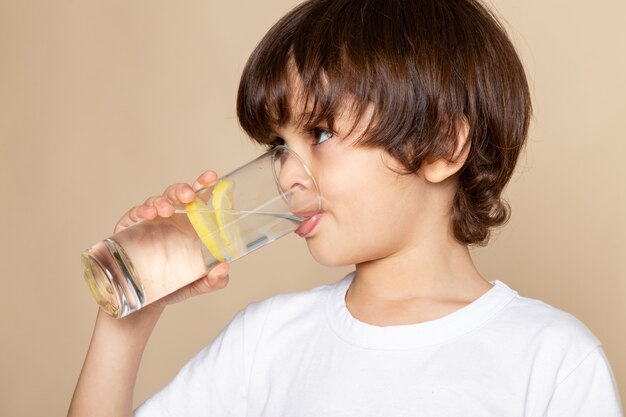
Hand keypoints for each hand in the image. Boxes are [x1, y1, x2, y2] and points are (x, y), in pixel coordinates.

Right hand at [114, 170, 229, 308]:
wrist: (144, 304)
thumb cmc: (173, 286)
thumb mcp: (197, 284)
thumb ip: (214, 280)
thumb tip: (225, 269)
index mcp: (189, 224)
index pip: (198, 198)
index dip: (204, 185)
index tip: (212, 177)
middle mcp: (170, 219)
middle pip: (177, 195)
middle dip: (183, 190)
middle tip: (189, 195)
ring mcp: (149, 222)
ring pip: (156, 201)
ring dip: (162, 202)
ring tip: (167, 210)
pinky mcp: (129, 229)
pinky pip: (134, 214)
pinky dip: (141, 211)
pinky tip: (148, 214)